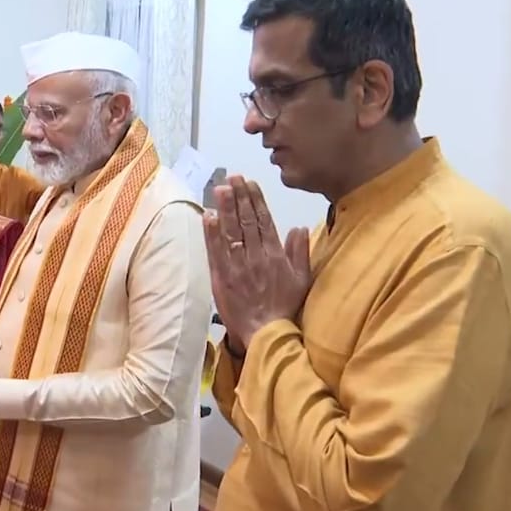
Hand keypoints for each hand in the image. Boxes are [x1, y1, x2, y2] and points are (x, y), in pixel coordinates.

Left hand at [203, 176, 310, 351]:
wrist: (266, 333)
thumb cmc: (285, 307)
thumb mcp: (302, 279)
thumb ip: (300, 252)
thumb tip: (299, 227)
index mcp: (275, 255)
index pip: (264, 220)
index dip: (256, 199)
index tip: (249, 182)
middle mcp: (256, 256)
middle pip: (246, 221)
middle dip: (239, 197)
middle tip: (232, 177)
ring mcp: (238, 267)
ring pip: (231, 232)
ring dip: (225, 209)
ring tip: (220, 189)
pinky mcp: (222, 278)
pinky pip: (216, 252)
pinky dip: (212, 234)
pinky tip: (208, 217)